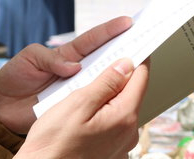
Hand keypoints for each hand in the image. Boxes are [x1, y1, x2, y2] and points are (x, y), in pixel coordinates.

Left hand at [0, 16, 134, 133]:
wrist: (2, 107)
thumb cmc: (16, 76)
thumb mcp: (28, 59)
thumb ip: (49, 59)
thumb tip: (73, 67)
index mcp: (68, 53)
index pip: (93, 39)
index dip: (111, 30)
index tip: (128, 22)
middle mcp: (78, 68)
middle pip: (106, 56)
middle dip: (125, 46)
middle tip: (144, 39)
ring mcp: (78, 86)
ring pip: (104, 78)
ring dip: (120, 73)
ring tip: (138, 65)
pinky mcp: (74, 104)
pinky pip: (93, 99)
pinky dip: (106, 97)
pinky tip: (120, 94)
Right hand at [14, 58, 148, 158]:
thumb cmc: (52, 145)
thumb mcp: (77, 103)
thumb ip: (106, 82)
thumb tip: (126, 64)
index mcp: (124, 116)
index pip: (140, 78)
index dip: (137, 59)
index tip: (135, 45)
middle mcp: (129, 133)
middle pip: (132, 93)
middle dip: (120, 77)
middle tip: (103, 64)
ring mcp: (122, 145)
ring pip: (122, 108)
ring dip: (110, 96)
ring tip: (88, 89)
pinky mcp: (112, 152)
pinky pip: (114, 124)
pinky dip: (105, 113)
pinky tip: (86, 113)